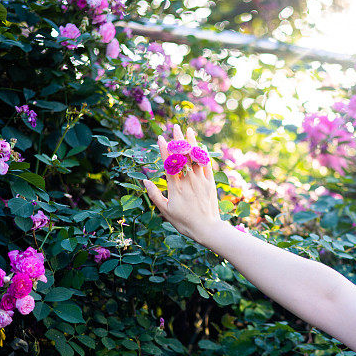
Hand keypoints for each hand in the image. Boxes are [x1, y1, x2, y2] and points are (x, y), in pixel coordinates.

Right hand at [143, 125, 222, 243]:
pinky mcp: (210, 183)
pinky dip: (203, 155)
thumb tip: (145, 181)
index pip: (169, 164)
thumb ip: (154, 195)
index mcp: (176, 187)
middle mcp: (188, 181)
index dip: (165, 150)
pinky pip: (207, 165)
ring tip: (188, 130)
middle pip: (183, 156)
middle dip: (178, 140)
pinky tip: (201, 146)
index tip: (161, 138)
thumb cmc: (184, 222)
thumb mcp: (165, 211)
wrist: (207, 228)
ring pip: (195, 158)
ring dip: (192, 142)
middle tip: (175, 127)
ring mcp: (201, 181)